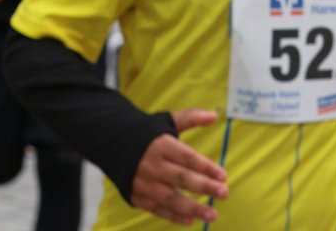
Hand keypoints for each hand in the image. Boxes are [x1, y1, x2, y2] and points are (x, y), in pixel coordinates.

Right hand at [131, 109, 227, 225]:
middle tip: (224, 193)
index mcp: (161, 145)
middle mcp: (151, 165)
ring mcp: (142, 183)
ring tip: (212, 214)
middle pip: (181, 178)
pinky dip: (172, 216)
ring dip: (192, 208)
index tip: (223, 175)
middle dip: (204, 187)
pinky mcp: (135, 196)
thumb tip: (213, 115)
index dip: (205, 167)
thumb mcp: (166, 121)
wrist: (111, 143)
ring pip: (169, 198)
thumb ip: (191, 118)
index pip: (187, 157)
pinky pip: (156, 208)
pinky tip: (190, 220)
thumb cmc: (146, 133)